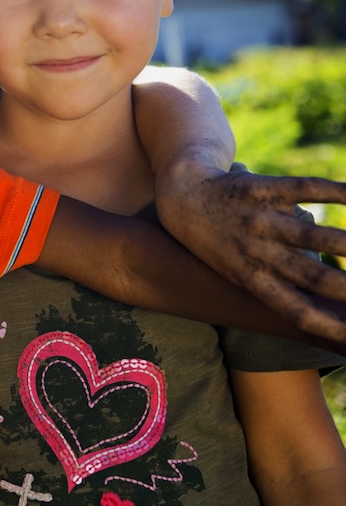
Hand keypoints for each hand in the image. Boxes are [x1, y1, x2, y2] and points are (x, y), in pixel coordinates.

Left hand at [156, 163, 345, 340]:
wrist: (182, 198)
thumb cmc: (221, 246)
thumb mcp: (240, 274)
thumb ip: (281, 288)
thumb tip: (324, 317)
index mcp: (251, 278)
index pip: (294, 308)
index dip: (326, 324)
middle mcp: (256, 250)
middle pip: (310, 274)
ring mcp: (259, 218)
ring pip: (308, 234)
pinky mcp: (262, 188)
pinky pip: (303, 188)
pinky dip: (335, 192)